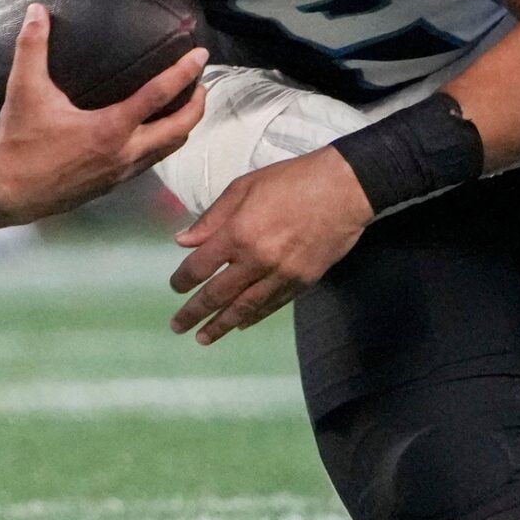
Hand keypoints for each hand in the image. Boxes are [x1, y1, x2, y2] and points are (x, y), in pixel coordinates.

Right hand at [0, 4, 207, 225]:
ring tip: (186, 103)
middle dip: (198, 105)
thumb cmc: (17, 142)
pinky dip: (163, 142)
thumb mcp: (23, 91)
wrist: (4, 194)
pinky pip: (152, 160)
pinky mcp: (114, 184)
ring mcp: (122, 172)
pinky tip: (154, 130)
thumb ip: (31, 48)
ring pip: (169, 149)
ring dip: (184, 126)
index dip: (183, 73)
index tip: (201, 55)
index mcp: (110, 129)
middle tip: (202, 82)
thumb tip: (37, 10)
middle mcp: (125, 153)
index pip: (159, 96)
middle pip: (180, 129)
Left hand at [167, 147, 373, 344]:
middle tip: (177, 327)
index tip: (175, 288)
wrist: (345, 188)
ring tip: (204, 339)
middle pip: (217, 294)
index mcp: (237, 233)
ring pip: (245, 307)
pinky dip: (255, 317)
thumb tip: (182, 241)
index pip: (200, 267)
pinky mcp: (303, 281)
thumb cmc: (292, 180)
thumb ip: (212, 217)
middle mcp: (256, 260)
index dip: (183, 281)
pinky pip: (273, 305)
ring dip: (221, 325)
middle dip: (194, 313)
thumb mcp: (244, 186)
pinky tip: (242, 324)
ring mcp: (281, 274)